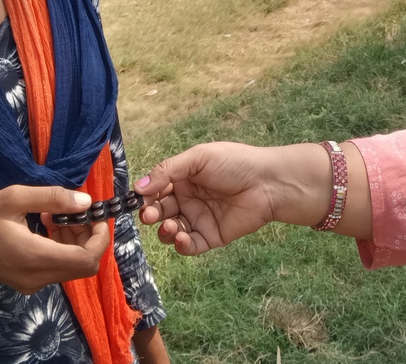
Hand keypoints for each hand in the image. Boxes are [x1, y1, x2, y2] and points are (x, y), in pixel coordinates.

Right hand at [0, 184, 108, 293]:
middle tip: (74, 210)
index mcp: (36, 258)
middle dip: (88, 236)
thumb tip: (86, 202)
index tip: (97, 214)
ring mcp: (31, 284)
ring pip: (70, 266)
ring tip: (55, 214)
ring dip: (74, 240)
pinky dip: (60, 247)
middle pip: (83, 265)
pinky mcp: (26, 282)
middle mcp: (37, 278)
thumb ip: (53, 198)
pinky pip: (56, 268)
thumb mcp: (14, 198)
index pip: (87, 259)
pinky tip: (46, 225)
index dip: (100, 237)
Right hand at [135, 142, 327, 255]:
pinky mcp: (211, 236)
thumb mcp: (198, 158)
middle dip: (150, 215)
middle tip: (149, 215)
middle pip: (160, 211)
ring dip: (164, 231)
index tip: (137, 200)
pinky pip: (190, 246)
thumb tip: (138, 187)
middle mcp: (189, 199)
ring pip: (171, 231)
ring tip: (169, 226)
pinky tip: (181, 237)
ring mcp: (199, 219)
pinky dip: (181, 245)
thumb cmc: (235, 163)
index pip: (156, 189)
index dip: (145, 196)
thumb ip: (168, 171)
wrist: (268, 183)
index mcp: (184, 178)